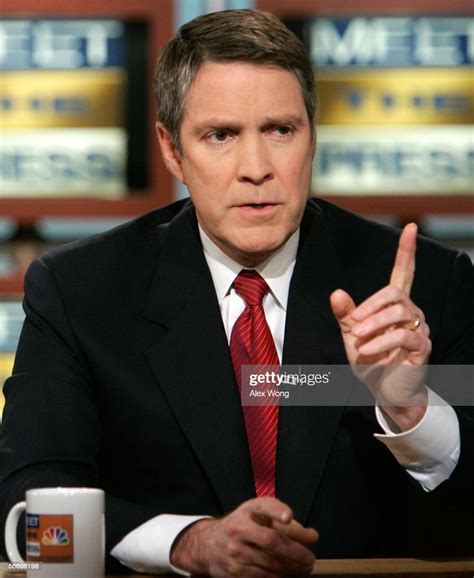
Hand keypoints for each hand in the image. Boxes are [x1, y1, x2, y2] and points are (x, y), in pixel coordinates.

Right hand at [170, 497, 317, 576]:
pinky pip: (263, 577)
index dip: (276, 510)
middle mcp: (239, 529)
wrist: (208, 545)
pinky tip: (288, 575)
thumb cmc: (242, 526)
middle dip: (295, 551)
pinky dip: (279, 577)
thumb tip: (312, 537)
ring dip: (292, 568)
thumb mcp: (258, 515)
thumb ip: (284, 523)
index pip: (263, 506)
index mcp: (247, 510)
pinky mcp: (234, 572)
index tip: (288, 517)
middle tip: (310, 558)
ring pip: (270, 563)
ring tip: (304, 568)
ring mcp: (235, 552)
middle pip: (271, 540)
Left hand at [330, 223, 431, 429]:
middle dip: (370, 305)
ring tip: (358, 338)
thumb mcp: (351, 335)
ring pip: (399, 311)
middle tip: (353, 323)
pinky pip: (404, 335)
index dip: (406, 251)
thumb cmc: (370, 361)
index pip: (404, 272)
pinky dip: (382, 341)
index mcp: (393, 306)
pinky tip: (366, 350)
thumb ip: (345, 314)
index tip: (411, 228)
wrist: (383, 391)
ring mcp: (419, 328)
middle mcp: (411, 312)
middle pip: (395, 293)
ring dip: (374, 324)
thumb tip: (336, 292)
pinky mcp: (422, 347)